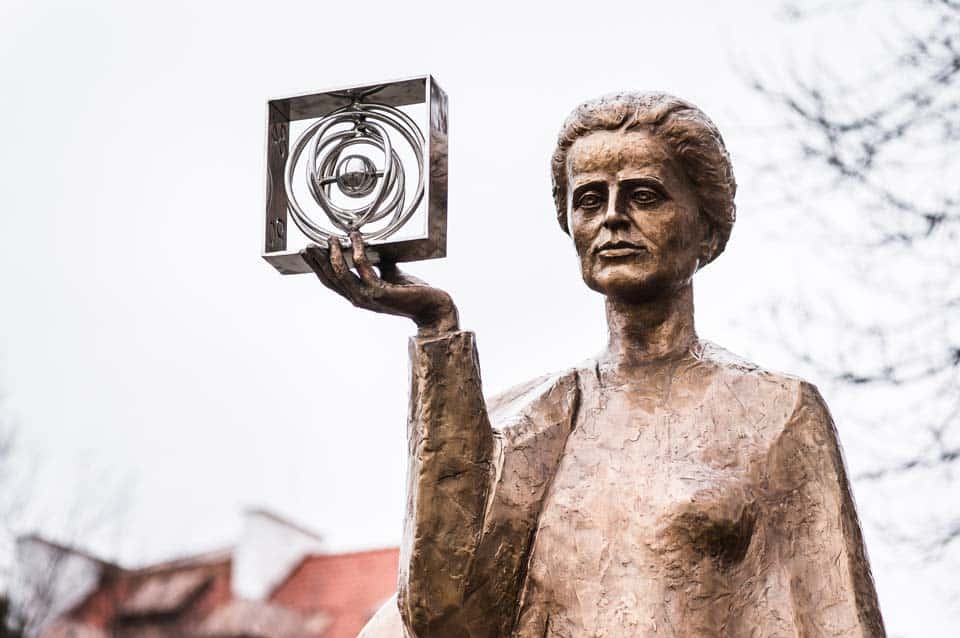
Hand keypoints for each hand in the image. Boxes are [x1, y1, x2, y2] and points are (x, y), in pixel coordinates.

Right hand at [300, 232, 459, 337]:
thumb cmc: (413, 292)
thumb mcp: (389, 275)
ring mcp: (368, 297)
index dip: (317, 268)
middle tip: (308, 245)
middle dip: (317, 261)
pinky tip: (355, 238)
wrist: (432, 306)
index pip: (331, 282)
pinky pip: (362, 267)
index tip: (307, 254)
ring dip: (334, 254)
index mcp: (359, 297)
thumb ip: (376, 266)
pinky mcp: (380, 291)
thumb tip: (366, 247)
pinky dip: (356, 249)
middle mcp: (360, 299)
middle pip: (331, 279)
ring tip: (330, 238)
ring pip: (342, 273)